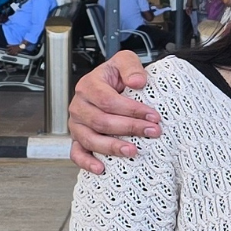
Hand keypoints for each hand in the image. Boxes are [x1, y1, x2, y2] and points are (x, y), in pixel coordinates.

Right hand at [68, 51, 157, 173]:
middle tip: (153, 132)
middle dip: (130, 128)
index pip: (108, 101)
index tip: (154, 116)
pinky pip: (76, 153)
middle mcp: (79, 106)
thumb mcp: (125, 61)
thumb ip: (131, 66)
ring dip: (112, 147)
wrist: (111, 86)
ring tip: (133, 151)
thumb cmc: (118, 76)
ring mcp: (77, 124)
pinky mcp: (78, 138)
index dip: (132, 110)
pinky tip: (101, 169)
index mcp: (89, 86)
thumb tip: (137, 81)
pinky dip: (86, 162)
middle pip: (101, 121)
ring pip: (90, 139)